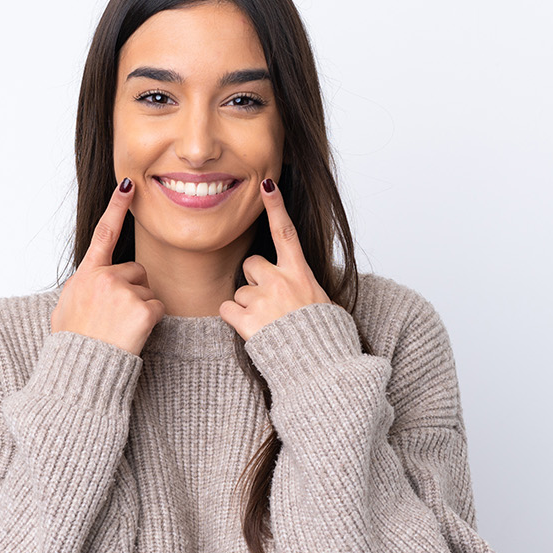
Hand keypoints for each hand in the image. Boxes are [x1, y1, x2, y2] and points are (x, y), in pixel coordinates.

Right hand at [50, 177, 164, 356]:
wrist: (79, 371)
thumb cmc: (72, 345)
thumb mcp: (65, 309)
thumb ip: (80, 290)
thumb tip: (86, 288)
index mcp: (85, 275)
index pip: (103, 233)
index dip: (116, 206)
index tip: (128, 183)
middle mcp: (103, 277)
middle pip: (135, 271)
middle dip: (132, 290)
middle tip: (115, 317)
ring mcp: (123, 292)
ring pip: (147, 290)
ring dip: (140, 308)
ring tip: (120, 328)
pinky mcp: (141, 308)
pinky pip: (156, 309)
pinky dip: (149, 323)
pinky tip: (131, 335)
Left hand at [219, 177, 332, 340]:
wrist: (321, 368)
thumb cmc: (326, 338)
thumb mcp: (325, 305)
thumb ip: (308, 290)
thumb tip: (304, 291)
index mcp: (300, 273)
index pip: (285, 232)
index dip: (275, 207)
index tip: (266, 184)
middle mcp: (280, 280)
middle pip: (251, 265)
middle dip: (254, 281)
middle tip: (270, 304)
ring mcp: (263, 299)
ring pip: (239, 291)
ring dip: (247, 306)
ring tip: (268, 324)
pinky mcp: (247, 319)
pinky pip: (226, 309)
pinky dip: (234, 320)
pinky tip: (252, 330)